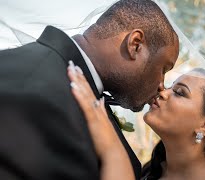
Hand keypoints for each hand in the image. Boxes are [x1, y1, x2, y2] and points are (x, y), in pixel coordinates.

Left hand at [67, 61, 134, 179]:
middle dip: (79, 76)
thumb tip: (100, 101)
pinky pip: (85, 106)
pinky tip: (73, 87)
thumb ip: (102, 110)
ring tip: (71, 70)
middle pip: (87, 89)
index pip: (89, 91)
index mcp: (98, 109)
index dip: (83, 80)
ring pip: (86, 94)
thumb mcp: (104, 122)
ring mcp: (96, 113)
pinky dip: (79, 96)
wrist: (113, 151)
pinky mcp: (93, 120)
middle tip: (71, 64)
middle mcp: (97, 108)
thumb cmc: (107, 140)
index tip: (77, 70)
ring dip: (78, 81)